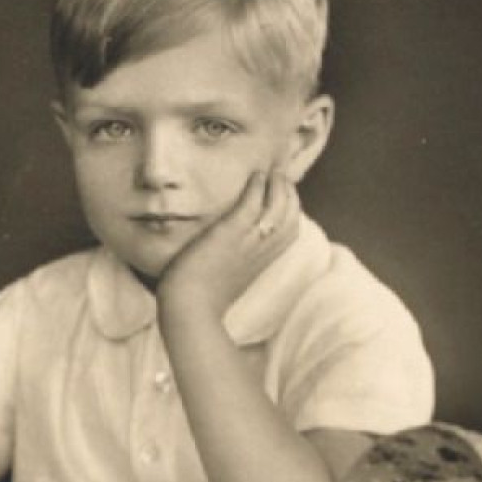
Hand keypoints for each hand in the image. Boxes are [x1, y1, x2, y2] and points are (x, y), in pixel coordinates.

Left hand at [158, 168, 300, 321]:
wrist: (189, 309)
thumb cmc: (200, 299)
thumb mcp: (226, 278)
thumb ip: (234, 261)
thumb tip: (228, 249)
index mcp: (262, 263)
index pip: (290, 232)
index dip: (291, 211)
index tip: (285, 196)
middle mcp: (261, 251)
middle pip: (291, 217)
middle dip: (290, 194)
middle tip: (281, 177)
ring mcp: (248, 241)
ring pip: (278, 207)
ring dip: (278, 186)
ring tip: (271, 173)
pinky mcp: (231, 233)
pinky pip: (252, 204)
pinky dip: (258, 187)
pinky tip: (256, 176)